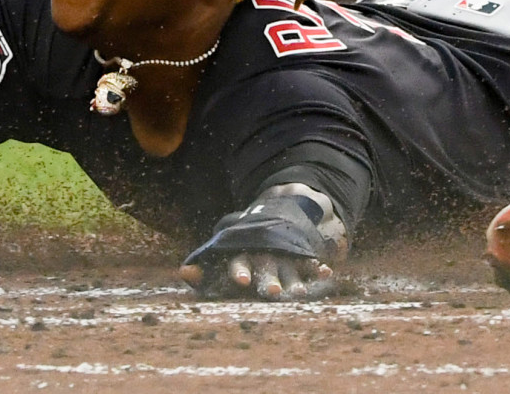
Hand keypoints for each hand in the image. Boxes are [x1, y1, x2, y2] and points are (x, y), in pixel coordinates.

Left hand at [179, 251, 332, 300]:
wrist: (276, 216)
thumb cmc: (241, 247)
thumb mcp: (222, 255)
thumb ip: (204, 269)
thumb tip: (183, 273)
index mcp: (242, 252)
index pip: (238, 261)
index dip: (239, 270)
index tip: (242, 281)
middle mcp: (263, 253)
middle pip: (266, 267)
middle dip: (269, 280)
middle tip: (272, 292)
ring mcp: (284, 254)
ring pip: (289, 268)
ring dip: (294, 279)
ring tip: (298, 292)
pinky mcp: (301, 256)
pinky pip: (310, 263)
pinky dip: (317, 268)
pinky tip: (326, 272)